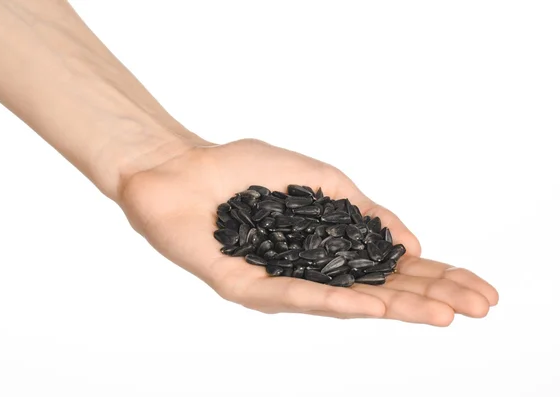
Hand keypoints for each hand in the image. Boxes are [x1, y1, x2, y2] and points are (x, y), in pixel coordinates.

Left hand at [119, 139, 498, 325]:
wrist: (181, 168)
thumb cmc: (243, 168)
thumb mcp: (318, 180)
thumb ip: (364, 210)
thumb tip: (414, 240)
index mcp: (329, 246)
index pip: (391, 266)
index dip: (437, 276)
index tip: (482, 289)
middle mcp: (311, 270)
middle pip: (379, 290)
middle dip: (430, 298)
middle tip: (480, 308)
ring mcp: (282, 281)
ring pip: (346, 300)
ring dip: (397, 307)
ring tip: (443, 314)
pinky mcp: (247, 286)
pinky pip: (294, 296)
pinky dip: (335, 301)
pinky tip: (372, 307)